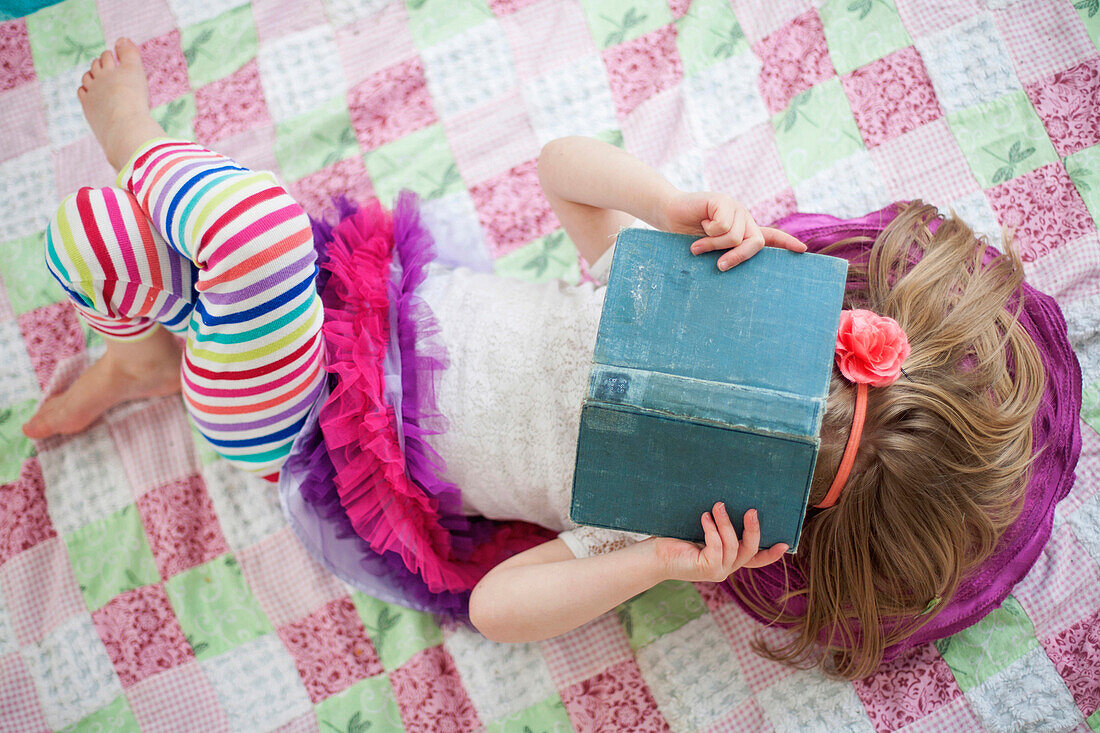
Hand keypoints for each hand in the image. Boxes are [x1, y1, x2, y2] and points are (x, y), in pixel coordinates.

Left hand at [648, 503, 788, 582]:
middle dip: (753, 530)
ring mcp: (718, 571)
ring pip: (733, 546)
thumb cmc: (676, 538)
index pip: (755, 559)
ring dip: (726, 524)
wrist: (654, 554)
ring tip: (718, 506)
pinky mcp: (707, 570)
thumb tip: (729, 500)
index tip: (785, 543)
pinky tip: (704, 518)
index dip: (771, 554)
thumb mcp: (703, 529)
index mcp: (728, 559)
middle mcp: (726, 568)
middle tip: (752, 510)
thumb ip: (718, 525)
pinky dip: (712, 530)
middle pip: (750, 551)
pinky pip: (717, 547)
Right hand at [663, 191, 806, 269]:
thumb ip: (724, 253)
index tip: (803, 250)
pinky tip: (700, 224)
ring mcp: (735, 208)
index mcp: (743, 230)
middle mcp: (744, 218)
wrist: (669, 213)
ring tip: (697, 245)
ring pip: (734, 237)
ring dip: (712, 245)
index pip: (771, 236)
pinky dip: (708, 231)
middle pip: (755, 242)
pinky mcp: (724, 201)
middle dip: (737, 257)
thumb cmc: (687, 235)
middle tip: (719, 267)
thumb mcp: (709, 247)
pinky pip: (722, 226)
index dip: (786, 243)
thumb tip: (728, 266)